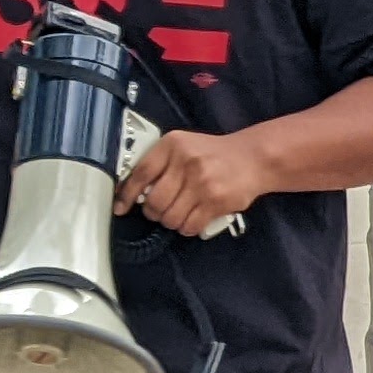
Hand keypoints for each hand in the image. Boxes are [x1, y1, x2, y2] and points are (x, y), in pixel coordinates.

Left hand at [116, 127, 266, 239]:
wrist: (252, 158)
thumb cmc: (212, 154)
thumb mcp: (182, 147)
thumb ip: (159, 164)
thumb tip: (131, 191)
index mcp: (173, 145)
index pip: (141, 173)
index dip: (127, 194)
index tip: (120, 207)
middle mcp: (186, 162)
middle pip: (154, 201)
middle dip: (153, 211)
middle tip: (158, 210)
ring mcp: (202, 183)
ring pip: (170, 217)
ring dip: (170, 221)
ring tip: (177, 213)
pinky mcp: (216, 202)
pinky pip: (189, 226)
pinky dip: (186, 227)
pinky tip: (191, 218)